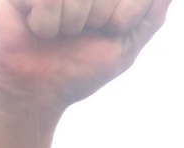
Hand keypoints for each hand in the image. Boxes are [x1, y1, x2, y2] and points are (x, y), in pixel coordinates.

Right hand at [0, 0, 171, 111]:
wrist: (34, 94)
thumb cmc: (77, 70)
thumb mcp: (124, 47)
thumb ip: (149, 17)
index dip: (123, 17)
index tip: (110, 32)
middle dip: (97, 21)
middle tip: (76, 35)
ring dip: (70, 25)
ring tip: (56, 34)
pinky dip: (46, 24)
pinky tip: (37, 30)